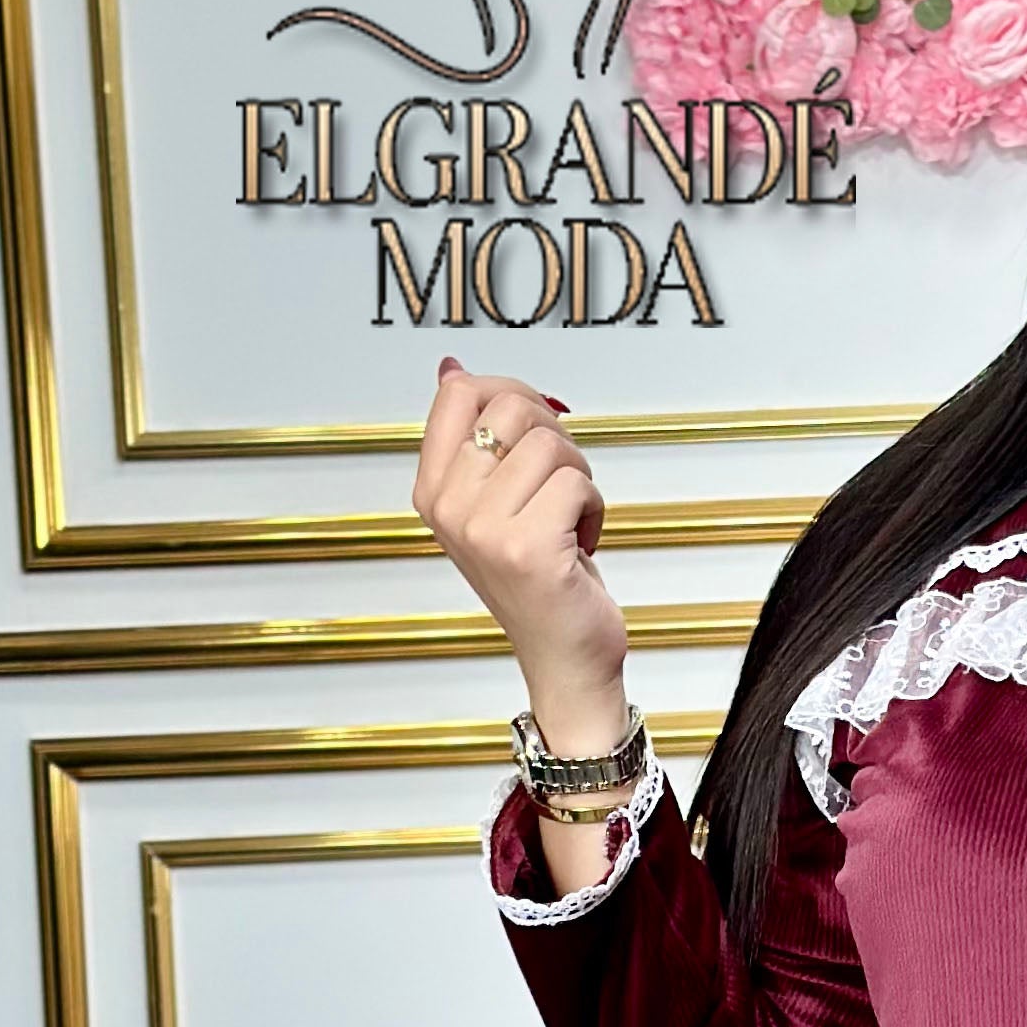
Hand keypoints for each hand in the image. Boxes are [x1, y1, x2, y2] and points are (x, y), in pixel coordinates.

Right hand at [411, 359, 628, 747]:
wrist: (563, 656)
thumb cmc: (537, 581)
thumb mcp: (492, 503)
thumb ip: (471, 437)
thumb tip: (452, 369)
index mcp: (432, 490)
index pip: (457, 392)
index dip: (510, 394)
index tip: (531, 429)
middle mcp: (450, 509)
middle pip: (510, 408)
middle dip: (554, 438)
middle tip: (558, 485)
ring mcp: (484, 529)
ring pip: (550, 444)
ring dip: (578, 478)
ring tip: (566, 520)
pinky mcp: (527, 548)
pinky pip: (577, 483)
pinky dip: (594, 508)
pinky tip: (579, 542)